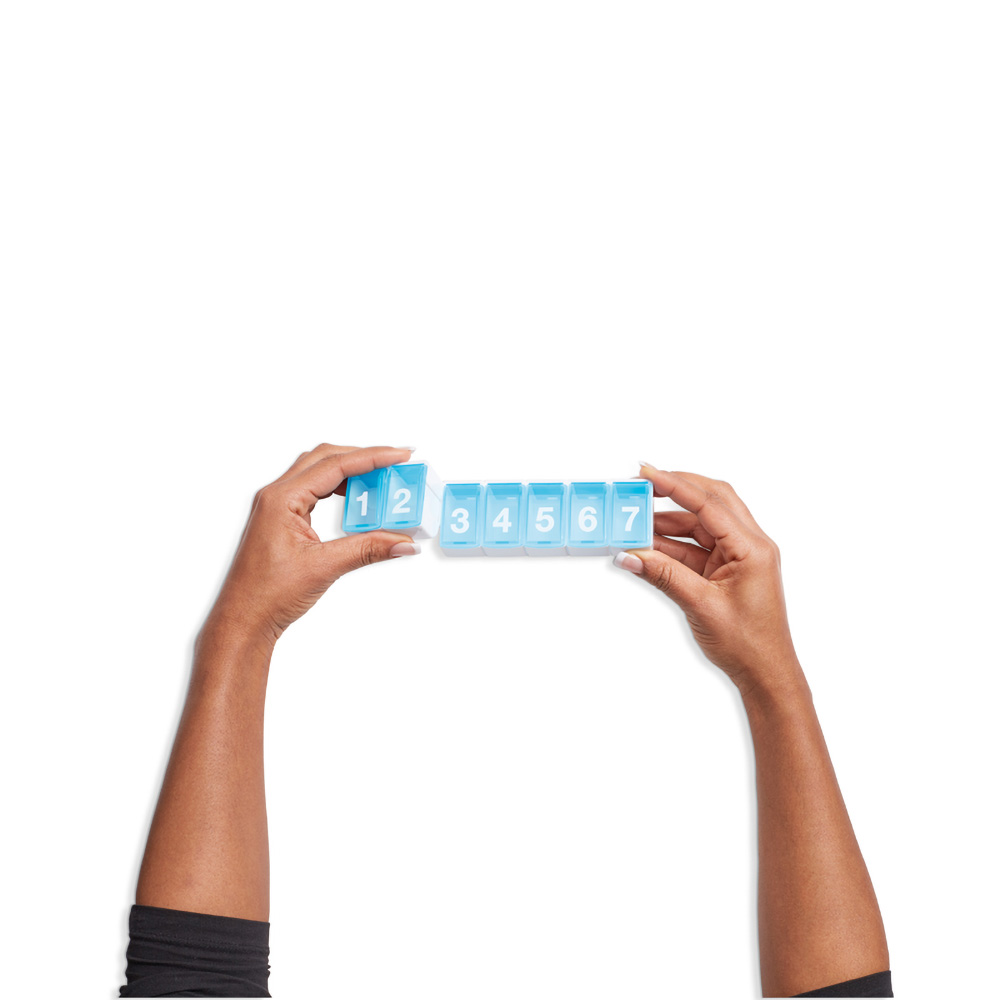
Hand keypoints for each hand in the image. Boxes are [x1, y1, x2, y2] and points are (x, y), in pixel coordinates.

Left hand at [201, 443, 418, 645]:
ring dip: (351, 472)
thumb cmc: (267, 595)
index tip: (400, 455)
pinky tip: (357, 500)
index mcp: (281, 499)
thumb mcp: (324, 568)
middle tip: (396, 462)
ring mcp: (277, 506)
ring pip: (318, 473)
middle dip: (363, 456)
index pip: (334, 465)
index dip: (372, 457)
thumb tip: (403, 543)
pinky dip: (338, 489)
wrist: (243, 620)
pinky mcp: (281, 519)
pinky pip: (313, 491)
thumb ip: (367, 549)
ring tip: (381, 480)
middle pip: (325, 459)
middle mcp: (276, 496)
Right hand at [614, 465, 798, 696]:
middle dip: (675, 490)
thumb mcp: (700, 606)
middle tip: (642, 484)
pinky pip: (696, 546)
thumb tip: (631, 554)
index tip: (647, 474)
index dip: (675, 485)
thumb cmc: (748, 644)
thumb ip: (663, 575)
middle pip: (710, 501)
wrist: (765, 673)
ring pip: (700, 524)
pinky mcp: (726, 569)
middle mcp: (749, 545)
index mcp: (752, 548)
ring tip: (635, 523)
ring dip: (667, 522)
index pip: (709, 504)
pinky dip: (671, 545)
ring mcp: (737, 556)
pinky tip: (647, 547)